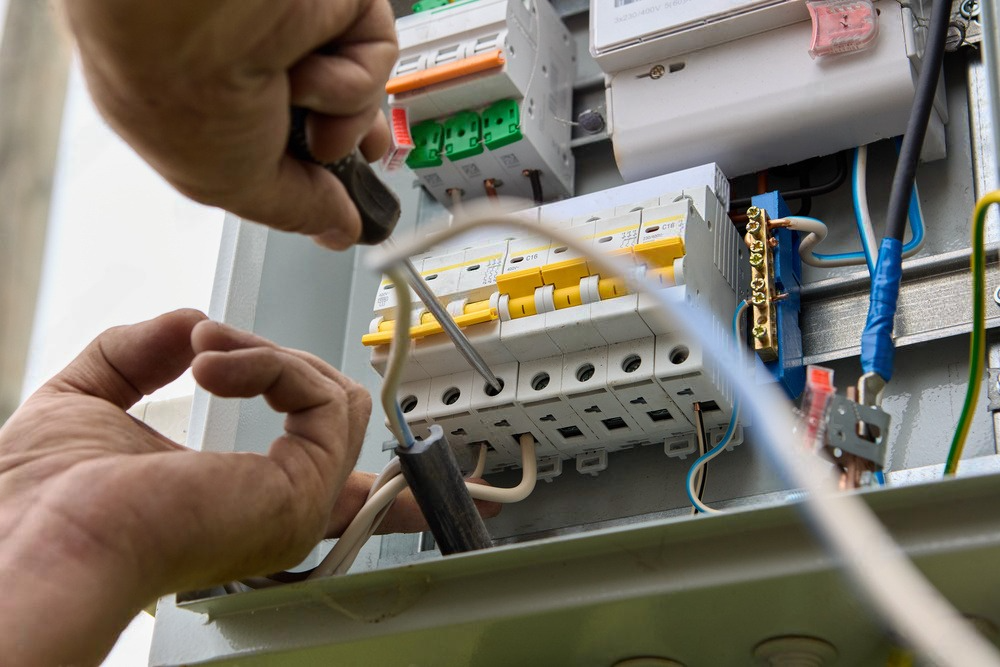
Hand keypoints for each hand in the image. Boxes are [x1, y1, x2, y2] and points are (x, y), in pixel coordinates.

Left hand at [0, 310, 492, 665]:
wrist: (39, 537)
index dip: (366, 465)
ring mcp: (296, 501)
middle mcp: (277, 507)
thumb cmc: (42, 501)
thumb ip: (140, 354)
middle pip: (328, 411)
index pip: (332, 483)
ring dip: (268, 353)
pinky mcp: (303, 485)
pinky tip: (216, 364)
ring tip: (209, 348)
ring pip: (333, 395)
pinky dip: (270, 362)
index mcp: (239, 501)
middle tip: (208, 344)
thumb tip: (188, 324)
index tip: (405, 471)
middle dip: (272, 358)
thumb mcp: (89, 399)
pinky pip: (322, 395)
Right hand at [63, 0, 398, 248]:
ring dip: (343, 114)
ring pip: (359, 91)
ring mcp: (296, 27)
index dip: (314, 170)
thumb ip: (294, 210)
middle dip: (349, 142)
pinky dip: (354, 76)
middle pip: (332, 110)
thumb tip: (337, 230)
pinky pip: (376, 53)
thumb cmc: (179, 86)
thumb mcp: (233, 185)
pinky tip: (315, 70)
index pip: (278, 139)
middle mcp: (254, 57)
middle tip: (350, 157)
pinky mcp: (337, 2)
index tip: (335, 199)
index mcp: (211, 97)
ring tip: (305, 102)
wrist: (192, 14)